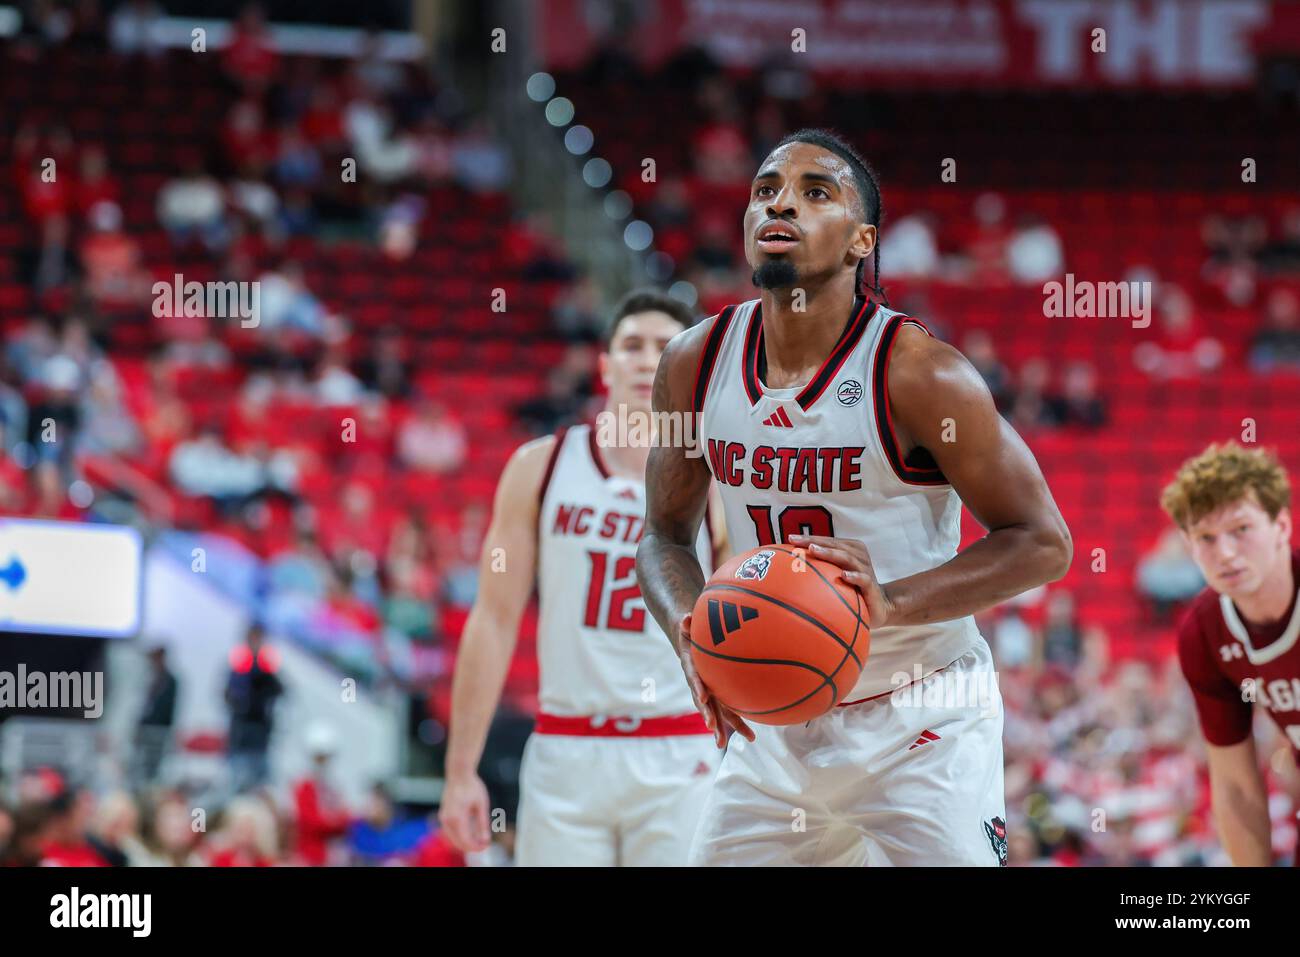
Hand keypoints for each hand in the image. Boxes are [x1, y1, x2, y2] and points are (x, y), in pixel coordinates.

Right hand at [438, 771, 491, 852]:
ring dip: (464, 842)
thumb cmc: (472, 787)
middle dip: (470, 847)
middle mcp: (447, 819)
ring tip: (478, 841)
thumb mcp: (481, 805)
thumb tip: (486, 840)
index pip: (466, 840)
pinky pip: (450, 832)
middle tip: (484, 845)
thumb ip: (482, 824)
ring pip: (452, 838)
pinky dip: (459, 836)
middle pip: (458, 842)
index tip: (486, 846)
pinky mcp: (443, 815)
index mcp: (457, 817)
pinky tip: (470, 834)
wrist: (459, 773)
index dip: (476, 847)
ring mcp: (443, 818)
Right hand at [678, 613, 756, 749]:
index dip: (698, 688)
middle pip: (703, 702)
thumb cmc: (691, 635)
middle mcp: (699, 684)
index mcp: (692, 669)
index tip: (703, 696)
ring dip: (720, 728)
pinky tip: (751, 737)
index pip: (694, 679)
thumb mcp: (686, 626)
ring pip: (716, 712)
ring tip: (724, 744)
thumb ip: (687, 623)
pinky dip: (737, 724)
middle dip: (707, 715)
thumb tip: (686, 617)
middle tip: (712, 727)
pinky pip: (729, 711)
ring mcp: (709, 693)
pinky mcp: (719, 697)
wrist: (689, 646)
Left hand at [787, 534, 894, 628]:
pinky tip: (844, 576)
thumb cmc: (852, 589)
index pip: (826, 541)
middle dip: (815, 542)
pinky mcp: (871, 584)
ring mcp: (864, 569)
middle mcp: (857, 556)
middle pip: (835, 545)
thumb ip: (820, 570)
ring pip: (847, 557)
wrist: (880, 606)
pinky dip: (854, 576)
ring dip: (831, 553)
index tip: (790, 538)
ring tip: (814, 551)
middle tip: (798, 542)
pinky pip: (863, 579)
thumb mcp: (835, 578)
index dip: (809, 538)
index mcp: (849, 550)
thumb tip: (789, 570)